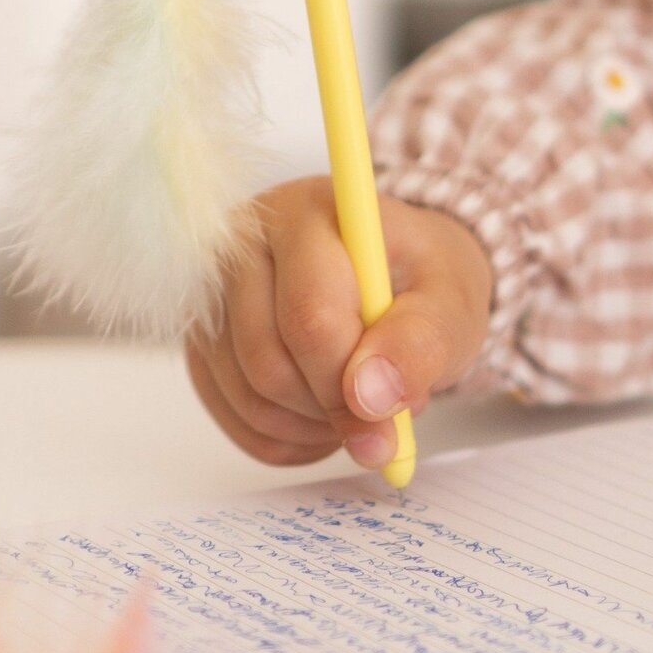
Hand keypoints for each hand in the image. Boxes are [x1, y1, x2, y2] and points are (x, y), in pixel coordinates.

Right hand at [185, 176, 492, 473]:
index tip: (388, 422)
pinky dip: (284, 439)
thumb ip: (421, 343)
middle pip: (267, 359)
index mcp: (306, 213)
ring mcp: (213, 293)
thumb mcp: (449, 301)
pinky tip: (322, 419)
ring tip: (357, 411)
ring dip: (309, 427)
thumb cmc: (422, 280)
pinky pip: (232, 415)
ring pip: (246, 393)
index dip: (346, 381)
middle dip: (330, 408)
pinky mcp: (203, 339)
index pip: (308, 313)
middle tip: (379, 417)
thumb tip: (370, 398)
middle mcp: (243, 242)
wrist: (397, 275)